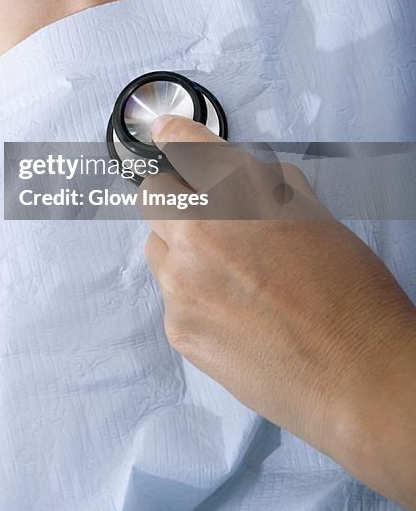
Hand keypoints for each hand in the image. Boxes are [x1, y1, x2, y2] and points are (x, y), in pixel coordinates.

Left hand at [139, 114, 415, 510]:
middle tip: (210, 221)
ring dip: (181, 252)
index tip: (166, 134)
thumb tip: (246, 177)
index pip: (180, 141)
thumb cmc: (349, 292)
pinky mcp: (177, 327)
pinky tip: (237, 316)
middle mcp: (196, 229)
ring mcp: (181, 282)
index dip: (174, 135)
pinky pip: (171, 298)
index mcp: (235, 190)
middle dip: (176, 200)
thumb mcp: (314, 214)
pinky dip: (194, 300)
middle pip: (153, 195)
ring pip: (157, 250)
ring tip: (232, 279)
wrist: (357, 376)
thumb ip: (266, 187)